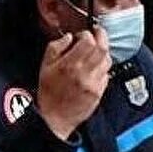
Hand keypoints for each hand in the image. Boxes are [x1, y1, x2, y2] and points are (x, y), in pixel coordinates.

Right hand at [35, 27, 110, 141]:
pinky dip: (103, 68)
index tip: (82, 35)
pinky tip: (94, 69)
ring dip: (103, 53)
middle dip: (101, 37)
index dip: (87, 34)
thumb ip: (56, 47)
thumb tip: (69, 37)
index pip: (88, 41)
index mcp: (69, 65)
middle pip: (102, 49)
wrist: (54, 118)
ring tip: (95, 52)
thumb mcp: (45, 65)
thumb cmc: (49, 92)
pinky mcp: (99, 92)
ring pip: (107, 61)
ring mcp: (93, 84)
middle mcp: (84, 73)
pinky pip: (106, 75)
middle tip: (98, 33)